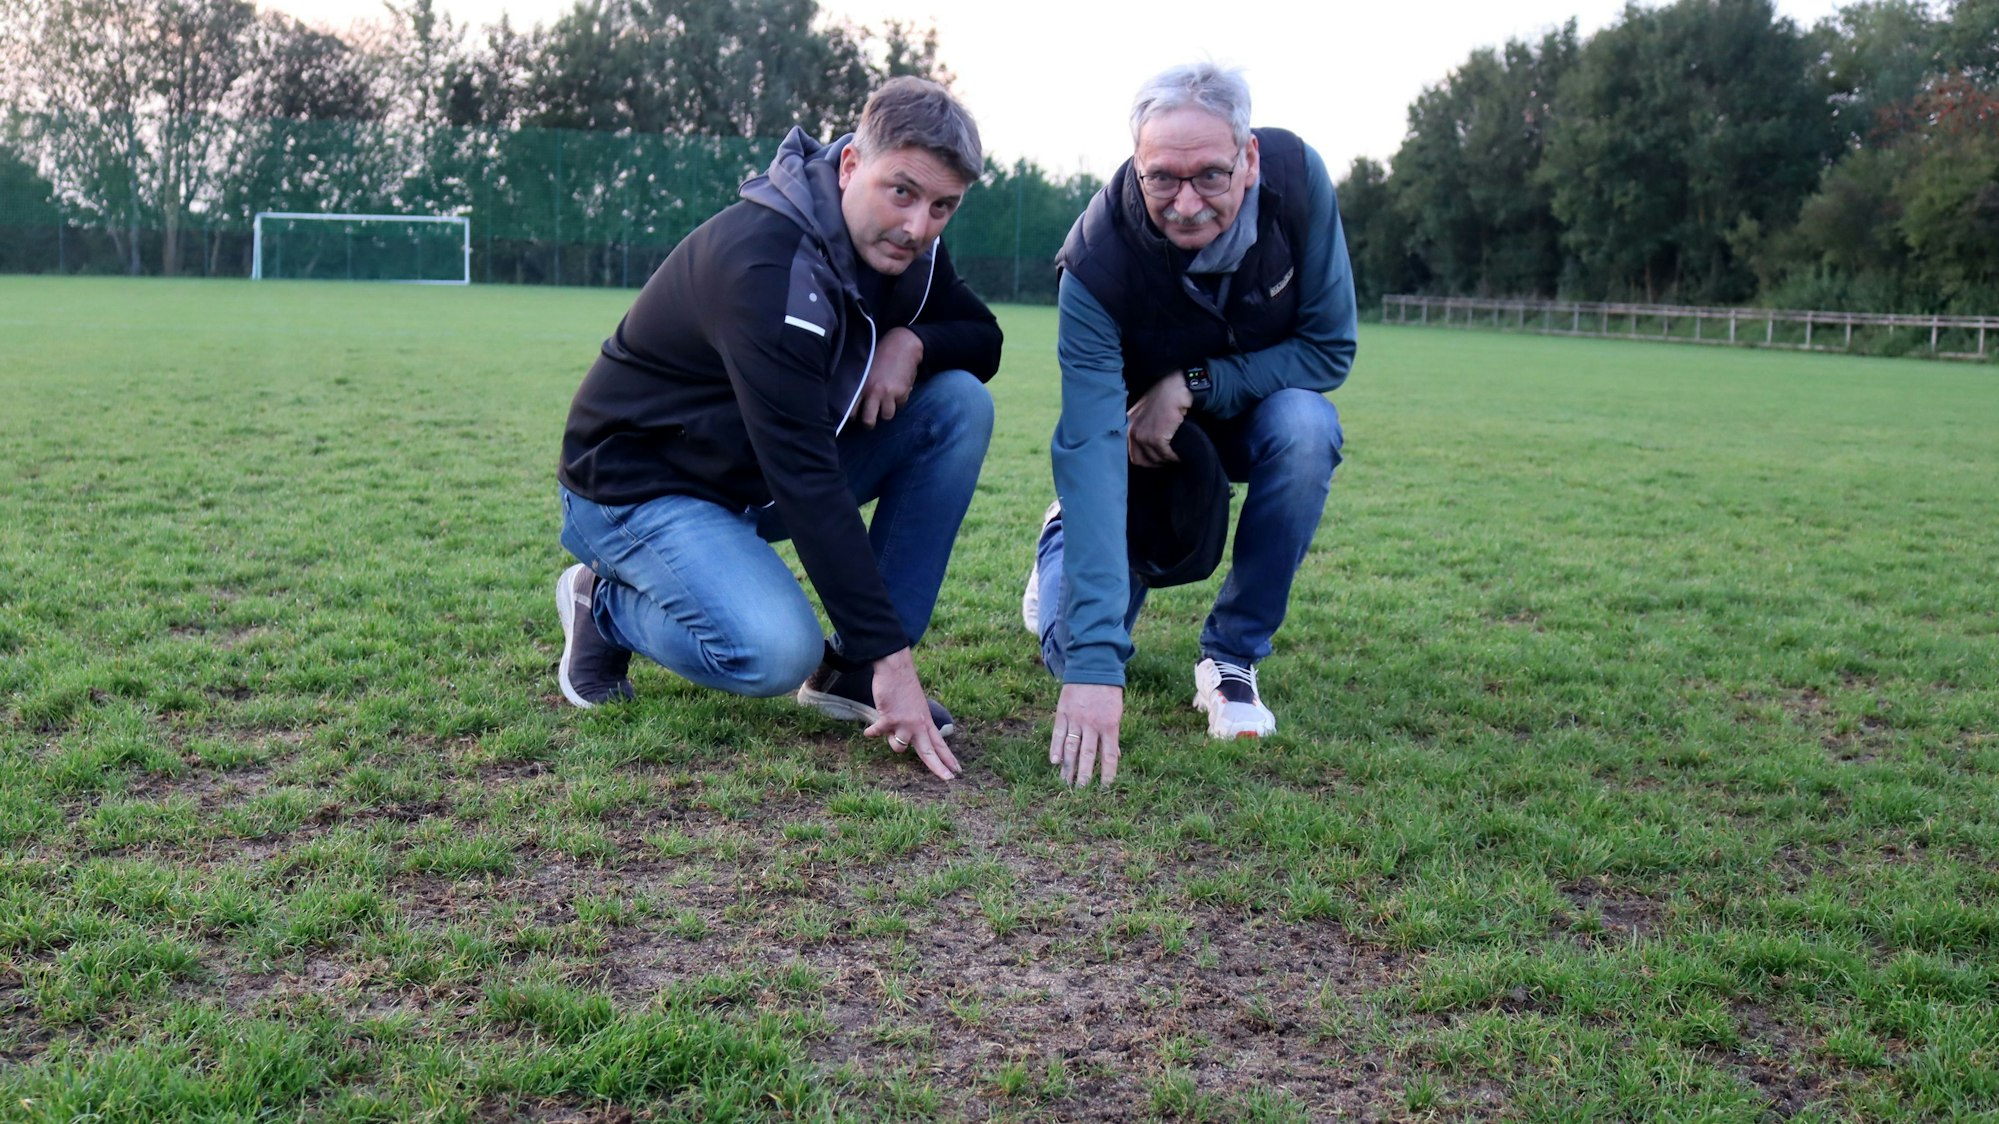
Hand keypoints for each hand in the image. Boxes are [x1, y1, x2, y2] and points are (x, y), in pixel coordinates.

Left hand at [856, 327, 922, 427]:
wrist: (903, 345)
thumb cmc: (881, 354)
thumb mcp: (866, 368)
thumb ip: (860, 384)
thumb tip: (852, 400)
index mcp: (861, 385)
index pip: (851, 411)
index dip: (853, 416)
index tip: (855, 414)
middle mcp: (874, 392)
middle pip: (868, 421)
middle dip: (869, 423)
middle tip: (870, 419)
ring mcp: (889, 393)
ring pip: (887, 416)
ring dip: (886, 411)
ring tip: (885, 403)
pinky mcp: (903, 393)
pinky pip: (900, 405)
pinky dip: (899, 401)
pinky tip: (897, 390)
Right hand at [864, 647, 960, 780]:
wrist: (896, 670)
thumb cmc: (904, 688)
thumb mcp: (917, 708)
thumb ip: (914, 726)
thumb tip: (903, 743)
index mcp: (926, 723)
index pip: (940, 745)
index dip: (948, 759)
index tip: (957, 771)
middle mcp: (918, 725)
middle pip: (930, 752)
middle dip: (938, 767)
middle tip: (948, 779)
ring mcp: (905, 723)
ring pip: (899, 747)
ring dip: (891, 741)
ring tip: (888, 727)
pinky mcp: (890, 718)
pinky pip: (878, 733)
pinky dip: (872, 732)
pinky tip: (868, 732)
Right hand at [1049, 682, 1122, 787]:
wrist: (1093, 666)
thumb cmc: (1108, 693)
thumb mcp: (1116, 713)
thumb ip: (1112, 735)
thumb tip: (1115, 756)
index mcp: (1110, 725)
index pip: (1109, 755)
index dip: (1107, 773)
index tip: (1104, 788)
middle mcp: (1092, 724)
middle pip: (1087, 755)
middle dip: (1084, 775)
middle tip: (1081, 792)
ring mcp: (1076, 718)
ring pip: (1071, 747)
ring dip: (1068, 766)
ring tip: (1066, 783)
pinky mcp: (1063, 712)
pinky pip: (1058, 733)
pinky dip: (1056, 748)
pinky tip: (1055, 762)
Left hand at [1127, 374, 1191, 466]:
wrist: (1174, 391)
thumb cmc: (1163, 397)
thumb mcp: (1145, 411)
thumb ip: (1142, 425)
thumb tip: (1148, 442)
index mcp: (1128, 425)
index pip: (1131, 452)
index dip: (1145, 458)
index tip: (1155, 458)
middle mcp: (1132, 432)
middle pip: (1140, 460)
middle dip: (1154, 463)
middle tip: (1165, 461)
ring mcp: (1143, 436)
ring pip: (1155, 458)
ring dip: (1166, 459)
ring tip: (1174, 456)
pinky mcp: (1156, 439)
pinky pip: (1165, 455)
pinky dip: (1173, 457)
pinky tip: (1179, 455)